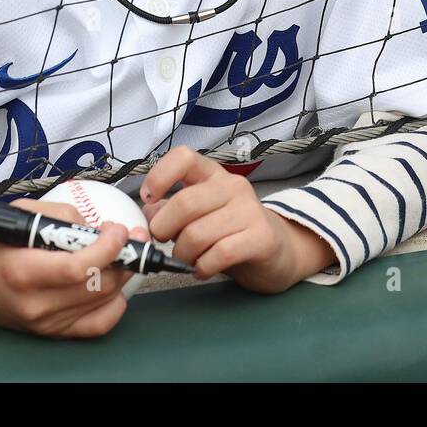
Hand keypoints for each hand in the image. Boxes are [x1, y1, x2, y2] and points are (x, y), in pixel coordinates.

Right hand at [0, 198, 133, 336]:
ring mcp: (44, 323)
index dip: (108, 247)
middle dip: (122, 257)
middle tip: (128, 236)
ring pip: (104, 302)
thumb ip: (62, 216)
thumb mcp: (19, 215)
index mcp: (22, 272)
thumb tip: (98, 227)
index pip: (79, 267)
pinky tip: (112, 285)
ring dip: (121, 275)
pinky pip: (97, 326)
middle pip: (99, 285)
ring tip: (120, 253)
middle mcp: (35, 304)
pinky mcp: (50, 333)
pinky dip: (114, 305)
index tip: (117, 229)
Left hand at [140, 146, 332, 292]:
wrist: (280, 250)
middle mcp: (233, 186)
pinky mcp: (261, 238)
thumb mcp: (200, 215)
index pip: (183, 157)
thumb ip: (171, 210)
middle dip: (164, 229)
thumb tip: (146, 214)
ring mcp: (250, 211)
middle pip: (184, 203)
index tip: (149, 199)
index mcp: (213, 175)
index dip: (159, 176)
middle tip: (165, 243)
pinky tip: (203, 270)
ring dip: (183, 254)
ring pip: (197, 234)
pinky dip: (202, 268)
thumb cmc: (231, 231)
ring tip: (189, 260)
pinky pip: (218, 254)